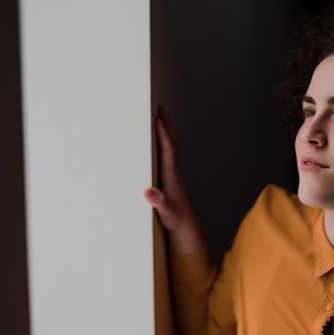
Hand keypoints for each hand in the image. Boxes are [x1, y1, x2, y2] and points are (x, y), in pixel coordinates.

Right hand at [143, 107, 201, 253]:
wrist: (184, 225)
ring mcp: (174, 173)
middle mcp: (174, 171)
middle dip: (167, 126)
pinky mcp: (171, 177)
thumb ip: (158, 201)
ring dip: (167, 131)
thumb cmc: (174, 218)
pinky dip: (166, 142)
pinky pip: (169, 154)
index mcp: (171, 175)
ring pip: (172, 147)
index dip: (163, 135)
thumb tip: (149, 192)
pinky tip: (162, 140)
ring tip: (162, 118)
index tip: (158, 120)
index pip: (168, 150)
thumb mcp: (164, 211)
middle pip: (172, 143)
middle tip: (161, 109)